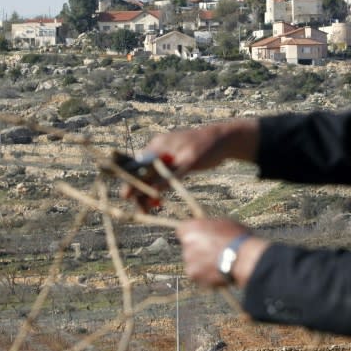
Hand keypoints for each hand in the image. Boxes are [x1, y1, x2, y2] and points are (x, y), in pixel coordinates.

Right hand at [122, 119, 258, 210]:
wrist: (224, 140)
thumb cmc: (207, 147)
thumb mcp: (188, 162)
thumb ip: (169, 175)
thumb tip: (151, 189)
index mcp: (158, 145)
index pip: (138, 165)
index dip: (131, 182)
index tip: (126, 197)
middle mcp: (158, 150)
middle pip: (142, 173)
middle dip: (139, 191)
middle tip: (141, 210)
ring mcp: (165, 156)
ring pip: (150, 177)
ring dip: (148, 192)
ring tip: (148, 210)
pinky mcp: (173, 163)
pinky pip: (160, 178)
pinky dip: (158, 189)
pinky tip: (158, 202)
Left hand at [176, 218, 268, 287]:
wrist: (242, 258)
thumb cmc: (236, 238)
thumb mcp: (224, 224)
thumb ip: (210, 227)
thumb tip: (209, 230)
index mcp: (191, 228)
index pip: (183, 230)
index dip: (193, 234)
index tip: (201, 237)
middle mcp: (186, 244)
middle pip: (188, 247)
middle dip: (198, 249)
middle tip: (213, 251)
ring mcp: (189, 261)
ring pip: (193, 262)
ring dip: (202, 263)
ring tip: (219, 263)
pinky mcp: (193, 276)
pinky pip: (198, 275)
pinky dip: (205, 275)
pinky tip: (218, 273)